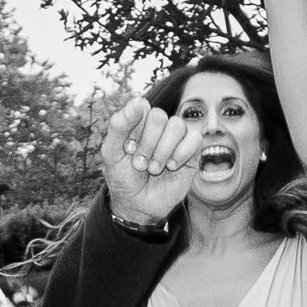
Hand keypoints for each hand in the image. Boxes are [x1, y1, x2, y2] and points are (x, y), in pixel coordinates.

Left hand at [100, 100, 201, 224]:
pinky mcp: (191, 151)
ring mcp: (175, 137)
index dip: (135, 129)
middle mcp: (158, 125)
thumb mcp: (111, 152)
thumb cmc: (123, 177)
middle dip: (147, 144)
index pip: (141, 106)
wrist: (137, 205)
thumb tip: (139, 101)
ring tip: (154, 169)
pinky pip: (194, 138)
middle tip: (140, 164)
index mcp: (138, 120)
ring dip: (163, 151)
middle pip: (159, 116)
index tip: (128, 149)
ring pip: (177, 125)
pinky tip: (172, 166)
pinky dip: (181, 153)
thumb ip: (119, 125)